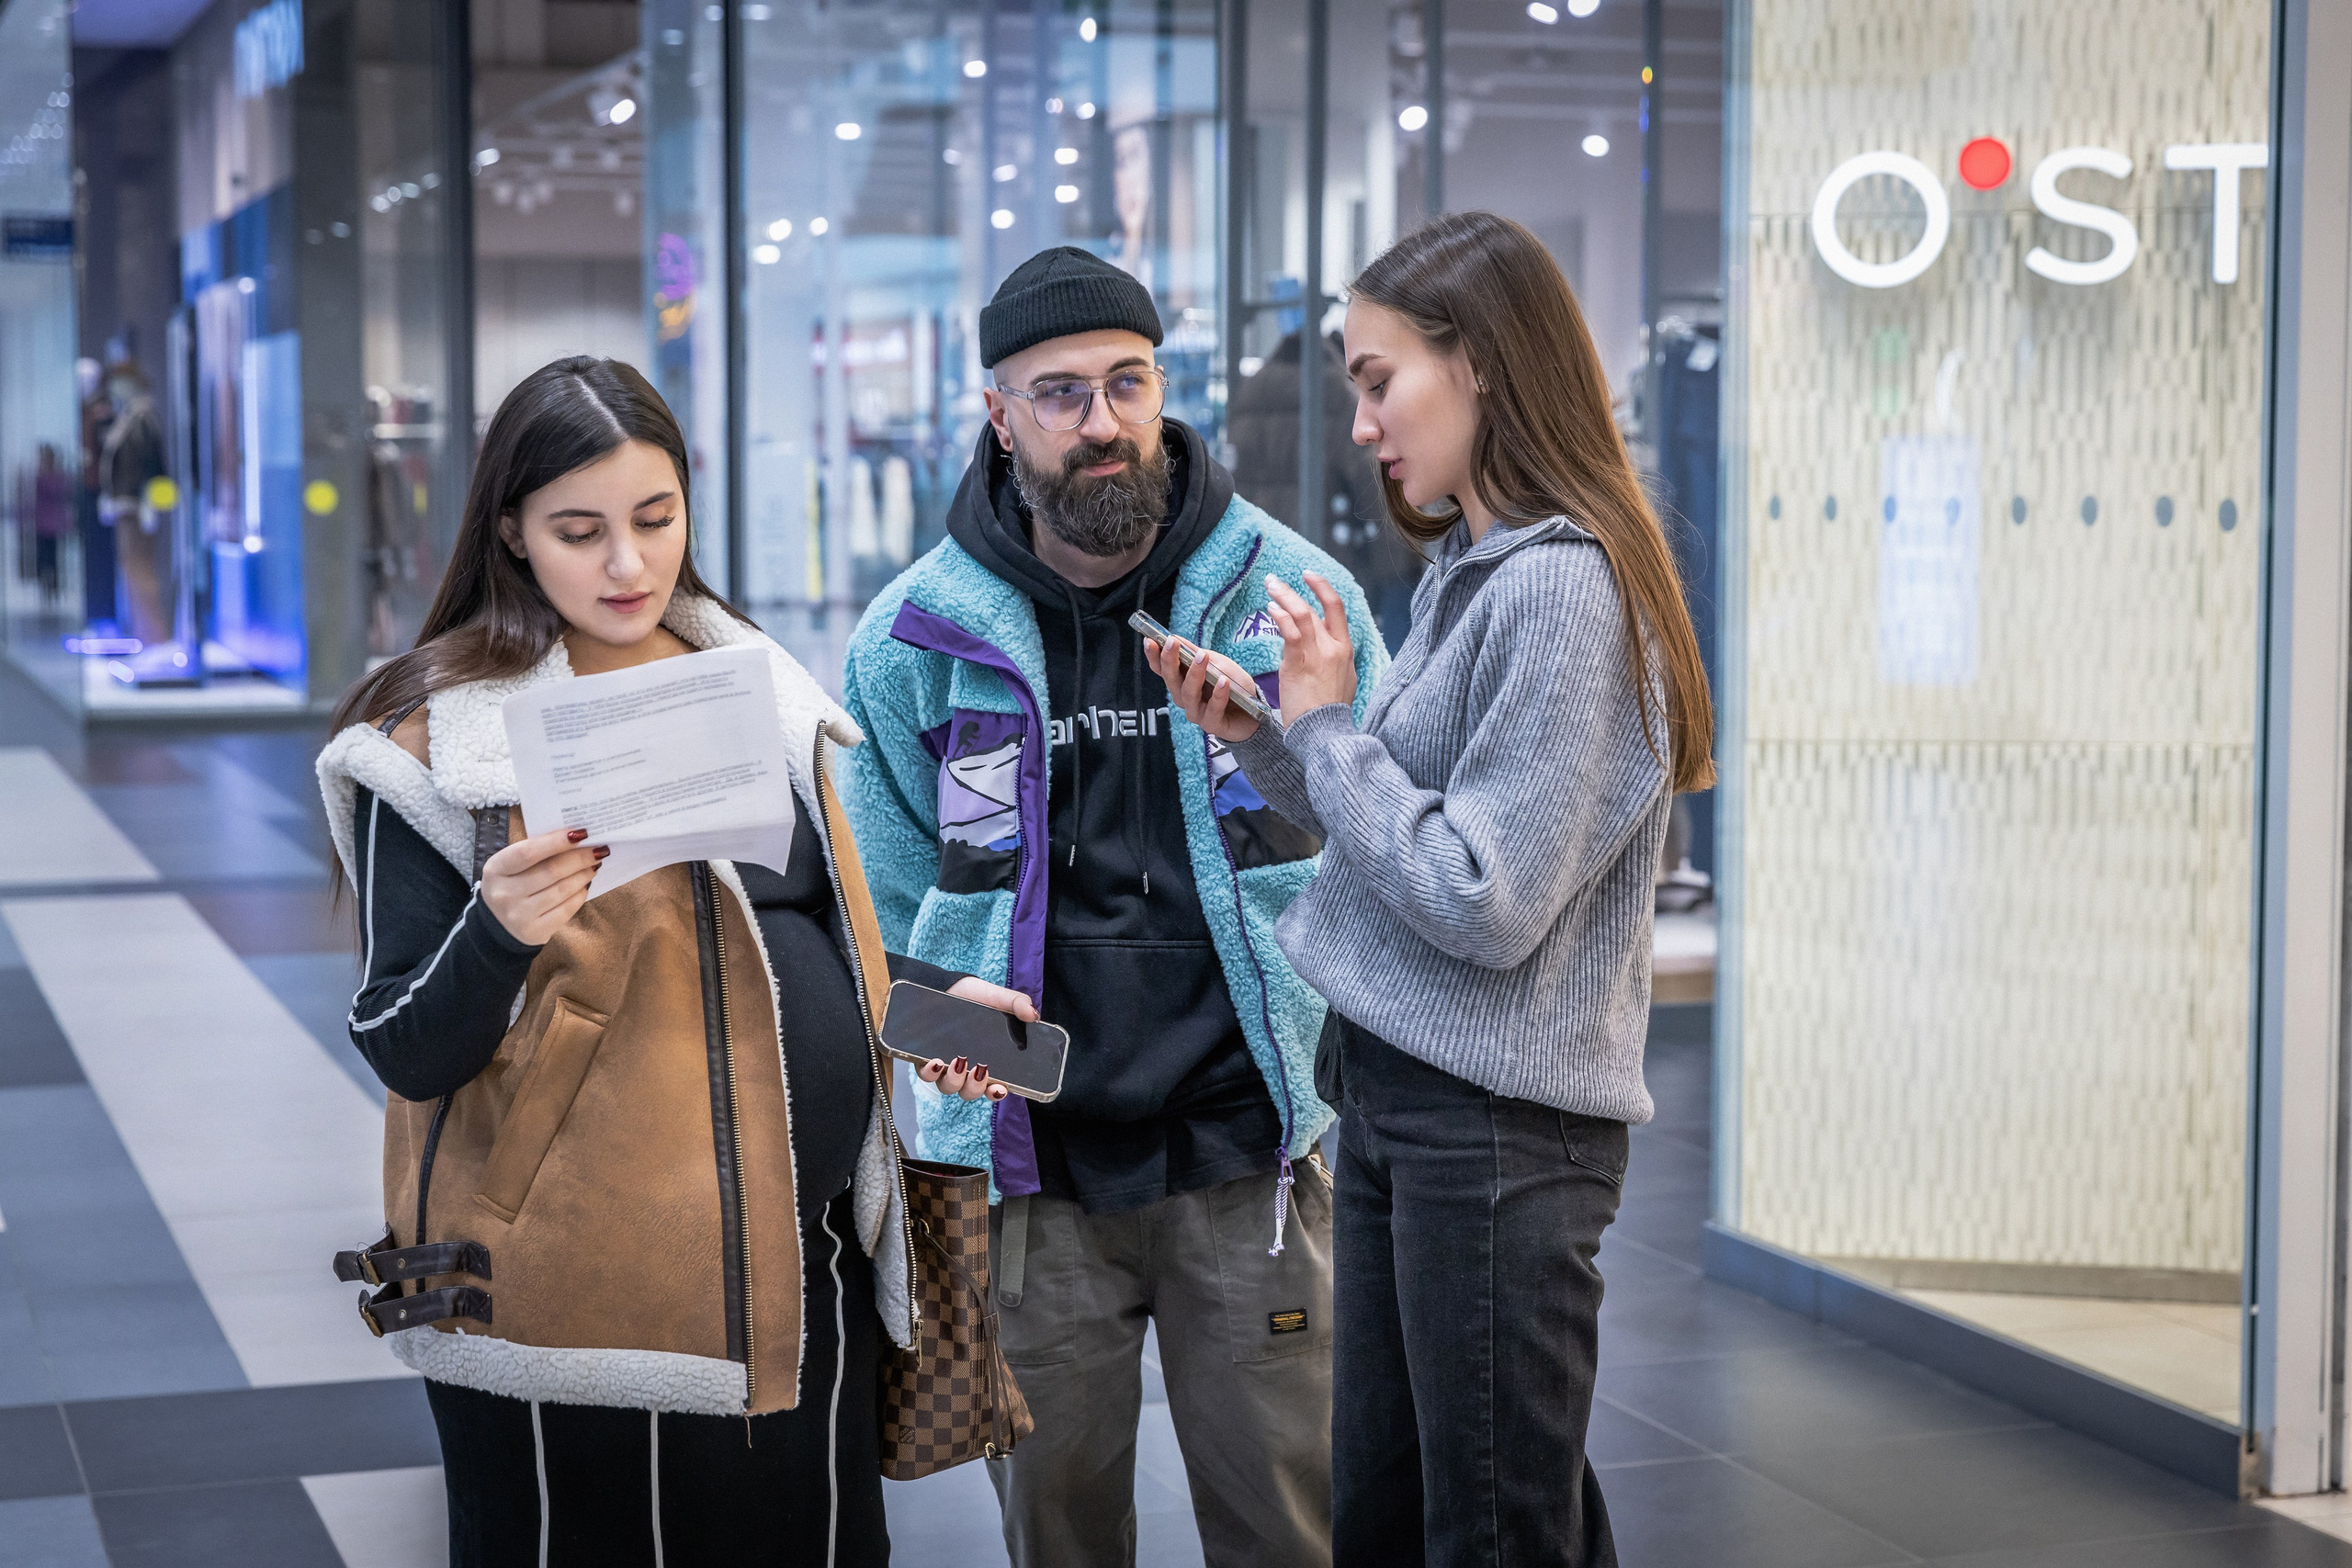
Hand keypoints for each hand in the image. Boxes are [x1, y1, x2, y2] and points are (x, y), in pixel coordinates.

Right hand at [480, 828, 604, 945]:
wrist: (497, 925)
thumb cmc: (512, 884)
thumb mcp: (511, 865)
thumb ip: (536, 852)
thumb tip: (576, 838)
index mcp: (495, 869)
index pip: (528, 852)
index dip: (556, 841)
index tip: (581, 833)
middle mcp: (504, 893)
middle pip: (551, 871)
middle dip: (580, 858)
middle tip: (599, 849)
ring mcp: (519, 915)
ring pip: (562, 890)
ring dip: (584, 875)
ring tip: (594, 865)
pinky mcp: (534, 932)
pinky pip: (566, 910)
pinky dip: (580, 895)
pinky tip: (586, 885)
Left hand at [915, 978, 1039, 1101]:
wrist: (944, 985)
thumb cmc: (974, 996)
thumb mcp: (998, 997)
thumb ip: (1017, 1003)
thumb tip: (1033, 1015)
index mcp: (988, 1060)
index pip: (994, 1086)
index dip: (997, 1092)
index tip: (1000, 1089)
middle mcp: (966, 1069)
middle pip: (971, 1092)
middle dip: (975, 1087)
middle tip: (979, 1069)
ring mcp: (944, 1066)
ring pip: (949, 1087)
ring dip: (954, 1080)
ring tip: (958, 1061)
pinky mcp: (924, 1059)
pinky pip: (926, 1075)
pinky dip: (930, 1072)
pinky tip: (935, 1062)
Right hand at [1146, 635, 1262, 743]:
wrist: (1254, 713)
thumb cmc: (1232, 685)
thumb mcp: (1217, 663)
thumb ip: (1197, 654)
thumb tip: (1176, 639)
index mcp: (1181, 681)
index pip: (1162, 669)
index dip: (1154, 656)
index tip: (1150, 640)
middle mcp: (1184, 698)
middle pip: (1171, 680)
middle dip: (1169, 661)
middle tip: (1171, 643)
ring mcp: (1196, 713)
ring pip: (1189, 694)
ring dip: (1195, 674)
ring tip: (1203, 657)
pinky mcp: (1212, 724)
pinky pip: (1213, 709)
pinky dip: (1218, 694)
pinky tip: (1223, 681)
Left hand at [1262, 572, 1356, 718]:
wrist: (1325, 733)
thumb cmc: (1329, 712)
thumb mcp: (1343, 681)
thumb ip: (1335, 660)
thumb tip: (1325, 650)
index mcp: (1345, 650)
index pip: (1337, 608)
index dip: (1323, 588)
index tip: (1309, 576)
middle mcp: (1334, 648)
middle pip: (1314, 608)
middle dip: (1293, 591)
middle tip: (1274, 581)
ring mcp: (1318, 655)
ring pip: (1302, 614)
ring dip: (1283, 596)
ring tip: (1269, 587)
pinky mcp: (1299, 664)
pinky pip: (1290, 632)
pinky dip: (1280, 616)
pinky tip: (1271, 610)